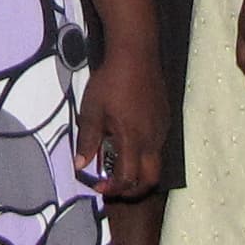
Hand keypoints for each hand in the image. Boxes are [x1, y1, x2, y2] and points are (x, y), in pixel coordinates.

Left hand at [76, 50, 165, 199]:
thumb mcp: (92, 111)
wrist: (136, 54)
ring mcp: (161, 129)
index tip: (99, 186)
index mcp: (133, 139)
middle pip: (151, 179)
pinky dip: (144, 154)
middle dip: (133, 189)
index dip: (113, 188)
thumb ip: (87, 140)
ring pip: (155, 162)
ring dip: (138, 171)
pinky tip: (128, 140)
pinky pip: (158, 145)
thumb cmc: (111, 81)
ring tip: (118, 163)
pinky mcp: (165, 119)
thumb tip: (80, 164)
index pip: (128, 178)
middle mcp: (152, 139)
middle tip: (115, 186)